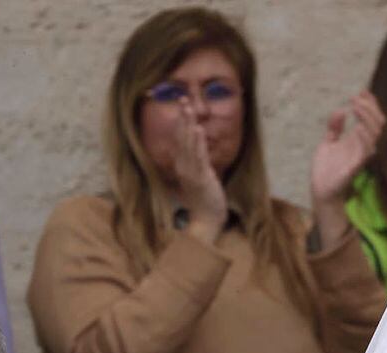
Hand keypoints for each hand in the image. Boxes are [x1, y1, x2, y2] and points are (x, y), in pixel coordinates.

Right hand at [172, 98, 227, 242]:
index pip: (179, 139)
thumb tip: (197, 148)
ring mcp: (190, 172)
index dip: (180, 122)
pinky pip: (199, 157)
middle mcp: (183, 166)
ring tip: (189, 108)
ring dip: (188, 125)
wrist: (207, 220)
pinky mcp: (200, 178)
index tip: (181, 105)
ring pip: (188, 144)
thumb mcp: (199, 177)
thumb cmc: (205, 199)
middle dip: (183, 117)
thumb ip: (197, 162)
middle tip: (183, 98)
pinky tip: (198, 129)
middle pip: (181, 137)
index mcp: (182, 165)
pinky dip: (198, 143)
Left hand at [310, 90, 384, 207]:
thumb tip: (340, 110)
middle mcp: (363, 146)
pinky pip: (367, 149)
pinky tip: (356, 125)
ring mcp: (362, 155)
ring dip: (367, 116)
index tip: (362, 91)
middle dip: (370, 107)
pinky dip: (364, 135)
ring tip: (355, 105)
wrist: (320, 188)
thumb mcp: (328, 141)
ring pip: (375, 132)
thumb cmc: (325, 168)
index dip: (371, 104)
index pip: (372, 118)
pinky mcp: (357, 165)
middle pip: (378, 122)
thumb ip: (334, 126)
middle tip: (355, 98)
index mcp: (358, 139)